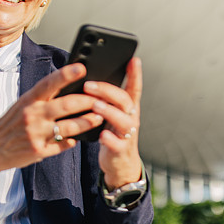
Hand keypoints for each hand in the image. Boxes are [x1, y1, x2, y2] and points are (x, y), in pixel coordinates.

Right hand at [0, 62, 103, 197]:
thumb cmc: (11, 123)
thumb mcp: (22, 104)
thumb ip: (43, 97)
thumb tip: (70, 85)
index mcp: (28, 100)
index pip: (49, 83)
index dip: (66, 74)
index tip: (82, 67)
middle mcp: (32, 115)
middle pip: (66, 105)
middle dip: (87, 101)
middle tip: (101, 99)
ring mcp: (35, 134)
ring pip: (69, 127)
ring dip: (87, 122)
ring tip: (98, 117)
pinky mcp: (38, 151)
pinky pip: (62, 145)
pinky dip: (72, 141)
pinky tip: (78, 138)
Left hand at [84, 57, 142, 189]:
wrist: (120, 164)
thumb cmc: (113, 134)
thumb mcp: (113, 115)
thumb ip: (106, 100)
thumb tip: (88, 79)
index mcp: (129, 109)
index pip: (134, 88)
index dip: (136, 74)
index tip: (134, 60)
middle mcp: (131, 119)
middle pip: (125, 101)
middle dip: (108, 91)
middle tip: (90, 85)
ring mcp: (127, 135)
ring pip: (123, 121)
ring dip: (109, 111)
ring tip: (95, 105)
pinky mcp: (120, 150)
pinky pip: (116, 143)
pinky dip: (109, 138)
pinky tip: (101, 134)